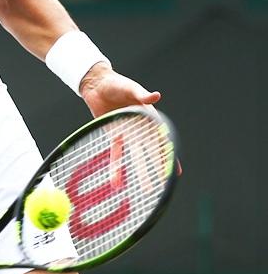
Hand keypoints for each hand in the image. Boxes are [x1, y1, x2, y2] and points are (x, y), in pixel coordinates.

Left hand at [80, 61, 181, 175]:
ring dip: (141, 172)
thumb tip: (156, 96)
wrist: (98, 84)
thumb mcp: (130, 88)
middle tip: (162, 183)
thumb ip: (142, 95)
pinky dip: (116, 167)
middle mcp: (140, 128)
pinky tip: (116, 183)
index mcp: (149, 117)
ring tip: (146, 189)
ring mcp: (128, 133)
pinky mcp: (114, 135)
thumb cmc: (117, 84)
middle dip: (156, 168)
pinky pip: (116, 154)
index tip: (176, 169)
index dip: (169, 153)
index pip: (161, 138)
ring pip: (136, 157)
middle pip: (150, 152)